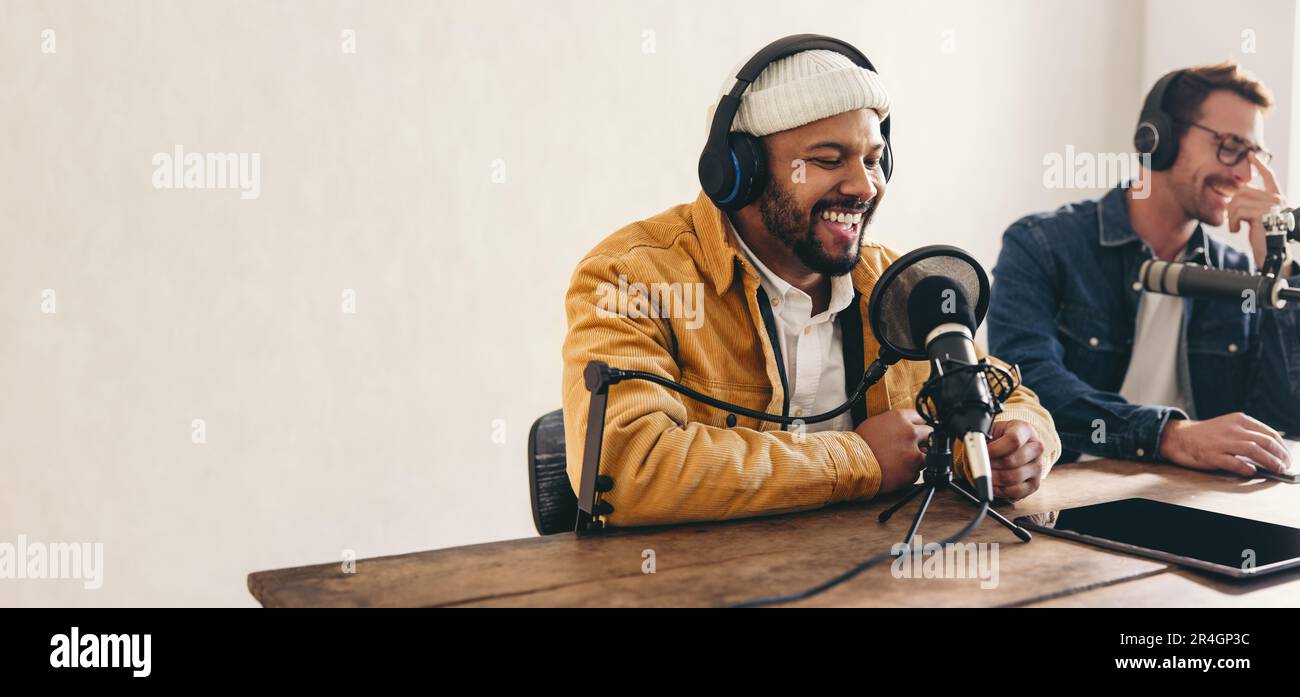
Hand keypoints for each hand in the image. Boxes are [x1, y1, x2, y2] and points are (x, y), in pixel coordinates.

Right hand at [854, 409, 930, 493]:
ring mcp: (913, 453)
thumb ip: (895, 424)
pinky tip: (896, 471)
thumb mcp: (875, 424)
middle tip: (911, 447)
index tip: (915, 432)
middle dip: (923, 441)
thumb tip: (905, 428)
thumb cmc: (859, 445)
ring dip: (918, 458)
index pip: (921, 418)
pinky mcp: (913, 472)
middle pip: (930, 434)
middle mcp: (910, 433)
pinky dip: (910, 473)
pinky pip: (917, 472)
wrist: (851, 465)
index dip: (917, 426)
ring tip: (900, 461)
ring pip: (927, 455)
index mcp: (900, 418)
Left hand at [986, 419, 1045, 499]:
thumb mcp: (990, 431)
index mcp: (1025, 430)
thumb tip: (972, 455)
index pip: (1013, 440)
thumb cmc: (999, 439)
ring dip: (993, 479)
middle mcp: (1035, 448)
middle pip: (1013, 461)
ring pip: (1013, 477)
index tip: (981, 454)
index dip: (994, 450)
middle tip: (978, 467)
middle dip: (991, 466)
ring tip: (982, 475)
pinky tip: (991, 484)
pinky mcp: (1034, 484)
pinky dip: (999, 490)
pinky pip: (1016, 491)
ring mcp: (1037, 467)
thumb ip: (982, 441)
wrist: (1011, 448)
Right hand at [1158, 412, 1291, 476]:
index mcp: (1239, 420)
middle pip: (1264, 441)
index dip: (1282, 447)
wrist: (1179, 437)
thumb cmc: (1206, 435)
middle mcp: (1232, 429)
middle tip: (1284, 466)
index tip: (1286, 457)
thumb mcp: (1229, 426)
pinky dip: (1247, 468)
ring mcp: (1222, 442)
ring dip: (1269, 462)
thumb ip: (1247, 434)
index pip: (1269, 433)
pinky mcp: (1212, 455)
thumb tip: (1270, 450)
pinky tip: (1253, 472)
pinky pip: (1234, 463)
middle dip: (1279, 456)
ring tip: (1276, 470)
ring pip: (1254, 450)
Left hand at [1227, 152, 1285, 268]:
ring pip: (1238, 201)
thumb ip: (1250, 204)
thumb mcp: (1257, 217)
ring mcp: (1270, 206)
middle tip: (1232, 219)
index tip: (1250, 155)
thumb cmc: (1264, 236)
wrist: (1273, 252)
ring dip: (1231, 217)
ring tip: (1235, 227)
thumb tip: (1234, 194)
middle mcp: (1276, 199)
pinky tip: (1236, 230)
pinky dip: (1232, 222)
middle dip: (1232, 205)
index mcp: (1276, 197)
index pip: (1269, 176)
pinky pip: (1238, 211)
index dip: (1259, 165)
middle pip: (1243, 191)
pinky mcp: (1263, 214)